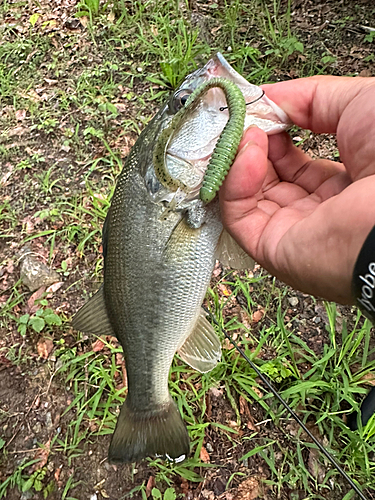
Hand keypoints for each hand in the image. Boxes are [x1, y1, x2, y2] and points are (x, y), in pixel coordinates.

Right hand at [219, 76, 374, 303]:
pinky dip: (234, 182)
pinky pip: (238, 216)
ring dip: (239, 159)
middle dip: (250, 145)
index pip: (293, 161)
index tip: (258, 109)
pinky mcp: (272, 249)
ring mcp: (293, 232)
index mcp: (340, 184)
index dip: (273, 133)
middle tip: (242, 118)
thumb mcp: (358, 103)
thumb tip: (267, 99)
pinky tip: (248, 152)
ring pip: (247, 197)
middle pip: (267, 179)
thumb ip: (310, 98)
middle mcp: (316, 211)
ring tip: (246, 131)